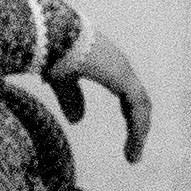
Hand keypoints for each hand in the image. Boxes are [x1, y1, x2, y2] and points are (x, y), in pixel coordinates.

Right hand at [45, 23, 151, 155]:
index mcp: (106, 64)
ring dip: (139, 132)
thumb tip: (78, 121)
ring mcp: (123, 70)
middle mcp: (118, 66)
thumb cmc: (51, 51)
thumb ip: (71, 98)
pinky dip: (138, 128)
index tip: (128, 137)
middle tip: (132, 152)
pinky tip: (134, 145)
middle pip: (136, 100)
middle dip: (136, 126)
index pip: (127, 93)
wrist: (49, 34)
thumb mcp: (61, 80)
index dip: (129, 114)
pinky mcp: (123, 77)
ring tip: (133, 157)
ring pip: (140, 106)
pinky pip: (138, 107)